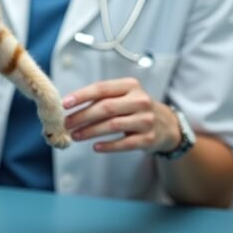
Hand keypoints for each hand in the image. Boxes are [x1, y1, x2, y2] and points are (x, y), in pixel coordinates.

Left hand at [63, 78, 180, 153]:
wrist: (167, 124)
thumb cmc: (135, 107)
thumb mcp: (123, 95)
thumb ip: (102, 97)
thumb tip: (71, 105)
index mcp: (130, 85)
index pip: (101, 88)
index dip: (81, 96)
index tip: (65, 104)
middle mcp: (140, 100)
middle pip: (105, 108)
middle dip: (82, 116)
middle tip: (67, 123)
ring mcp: (146, 120)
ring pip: (112, 125)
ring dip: (90, 131)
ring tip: (76, 135)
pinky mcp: (149, 138)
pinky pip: (124, 143)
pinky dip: (108, 146)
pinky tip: (95, 147)